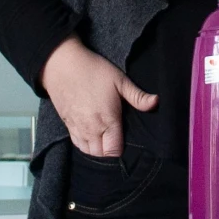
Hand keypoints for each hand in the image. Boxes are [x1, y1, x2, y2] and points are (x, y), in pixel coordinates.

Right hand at [42, 37, 157, 157]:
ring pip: (88, 151)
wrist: (61, 64)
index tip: (125, 139)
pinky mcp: (67, 125)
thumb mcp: (119, 80)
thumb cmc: (92, 70)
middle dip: (110, 150)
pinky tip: (91, 134)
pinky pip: (77, 144)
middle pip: (101, 154)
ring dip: (97, 149)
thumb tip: (156, 102)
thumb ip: (138, 96)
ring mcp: (77, 128)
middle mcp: (91, 129)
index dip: (122, 149)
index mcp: (108, 120)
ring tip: (104, 137)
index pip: (114, 151)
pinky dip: (85, 144)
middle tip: (116, 138)